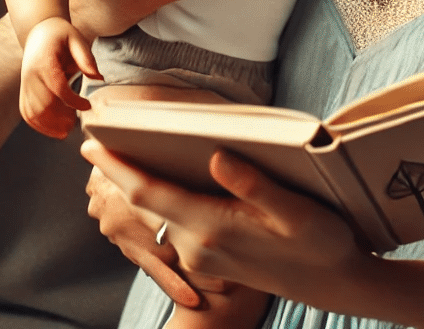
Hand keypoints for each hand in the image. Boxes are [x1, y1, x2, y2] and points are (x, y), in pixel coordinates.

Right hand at [20, 17, 97, 138]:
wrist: (39, 30)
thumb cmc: (60, 34)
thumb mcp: (77, 39)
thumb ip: (86, 58)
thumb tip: (98, 77)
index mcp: (44, 61)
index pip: (58, 87)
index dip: (73, 101)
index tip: (87, 106)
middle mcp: (30, 75)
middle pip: (43, 104)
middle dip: (60, 118)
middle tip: (76, 123)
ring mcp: (25, 84)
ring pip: (33, 112)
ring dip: (48, 125)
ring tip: (66, 129)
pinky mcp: (24, 90)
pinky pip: (26, 112)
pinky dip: (37, 124)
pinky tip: (52, 129)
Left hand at [82, 139, 373, 312]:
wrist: (333, 283)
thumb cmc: (320, 241)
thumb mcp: (295, 210)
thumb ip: (254, 185)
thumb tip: (218, 156)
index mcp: (212, 227)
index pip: (150, 193)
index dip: (117, 168)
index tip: (90, 144)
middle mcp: (198, 244)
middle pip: (146, 201)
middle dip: (118, 172)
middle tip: (94, 139)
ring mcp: (202, 254)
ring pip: (158, 212)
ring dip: (138, 184)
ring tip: (121, 150)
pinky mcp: (210, 256)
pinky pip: (174, 221)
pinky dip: (160, 197)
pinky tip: (161, 177)